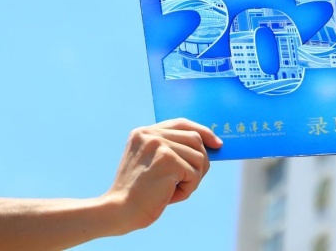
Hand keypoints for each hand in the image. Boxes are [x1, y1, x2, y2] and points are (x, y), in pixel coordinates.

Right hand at [101, 119, 222, 233]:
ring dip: (193, 179)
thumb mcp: (152, 164)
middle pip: (195, 139)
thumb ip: (172, 151)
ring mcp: (159, 145)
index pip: (181, 124)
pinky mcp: (167, 160)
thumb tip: (209, 147)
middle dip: (201, 162)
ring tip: (174, 191)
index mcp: (143, 132)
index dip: (202, 132)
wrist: (119, 211)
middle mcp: (150, 134)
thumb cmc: (138, 194)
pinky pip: (194, 173)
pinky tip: (171, 196)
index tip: (216, 143)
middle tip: (191, 181)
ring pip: (199, 157)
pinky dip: (188, 189)